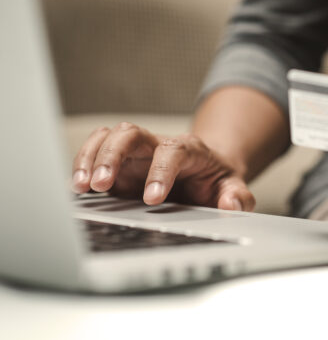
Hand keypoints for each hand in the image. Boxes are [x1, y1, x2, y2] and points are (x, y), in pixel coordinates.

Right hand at [70, 122, 254, 210]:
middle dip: (113, 155)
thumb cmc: (216, 180)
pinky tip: (77, 187)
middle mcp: (158, 145)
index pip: (172, 152)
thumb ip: (237, 196)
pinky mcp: (120, 164)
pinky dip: (83, 164)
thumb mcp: (233, 188)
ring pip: (109, 137)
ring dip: (91, 158)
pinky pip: (96, 151)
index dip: (161, 172)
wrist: (206, 171)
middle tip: (102, 185)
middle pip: (131, 133)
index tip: (152, 199)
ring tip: (82, 187)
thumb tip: (231, 206)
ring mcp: (136, 153)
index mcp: (189, 150)